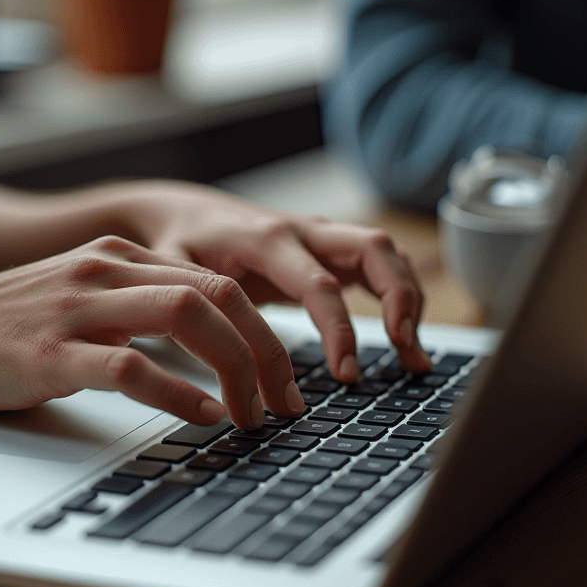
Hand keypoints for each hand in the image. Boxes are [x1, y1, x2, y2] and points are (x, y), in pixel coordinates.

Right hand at [0, 236, 304, 429]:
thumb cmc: (8, 328)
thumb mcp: (83, 298)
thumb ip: (138, 306)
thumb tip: (206, 345)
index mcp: (120, 257)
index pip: (216, 283)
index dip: (264, 332)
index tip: (282, 378)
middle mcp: (106, 271)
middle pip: (216, 296)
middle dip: (265, 352)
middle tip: (285, 403)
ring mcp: (78, 308)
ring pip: (186, 319)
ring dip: (234, 371)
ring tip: (253, 415)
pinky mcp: (50, 352)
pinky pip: (131, 366)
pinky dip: (178, 394)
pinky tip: (202, 417)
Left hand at [131, 184, 430, 377]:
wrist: (182, 211)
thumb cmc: (178, 243)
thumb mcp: (173, 273)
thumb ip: (197, 306)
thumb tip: (224, 356)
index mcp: (265, 240)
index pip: (319, 284)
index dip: (340, 329)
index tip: (346, 374)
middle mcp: (302, 231)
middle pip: (374, 249)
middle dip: (400, 298)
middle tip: (405, 350)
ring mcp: (319, 235)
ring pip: (385, 252)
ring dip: (410, 298)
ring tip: (414, 357)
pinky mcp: (327, 248)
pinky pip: (378, 263)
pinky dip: (400, 296)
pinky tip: (404, 339)